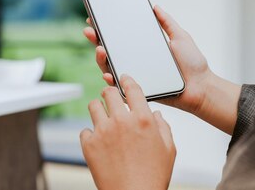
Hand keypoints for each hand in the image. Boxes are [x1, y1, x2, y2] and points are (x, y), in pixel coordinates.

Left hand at [80, 75, 175, 189]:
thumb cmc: (153, 176)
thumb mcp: (169, 149)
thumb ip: (163, 127)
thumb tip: (155, 115)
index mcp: (143, 119)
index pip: (132, 88)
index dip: (126, 80)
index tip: (123, 79)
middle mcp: (121, 121)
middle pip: (108, 92)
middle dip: (110, 94)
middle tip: (112, 100)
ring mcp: (103, 131)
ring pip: (93, 106)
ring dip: (99, 110)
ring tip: (104, 120)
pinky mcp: (89, 144)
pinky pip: (85, 130)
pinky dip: (91, 135)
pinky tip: (100, 143)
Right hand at [84, 5, 209, 113]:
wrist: (201, 87)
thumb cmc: (193, 65)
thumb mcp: (180, 37)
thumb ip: (167, 23)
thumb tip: (155, 6)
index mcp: (142, 49)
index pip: (119, 37)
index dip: (105, 29)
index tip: (95, 18)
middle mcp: (135, 61)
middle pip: (109, 50)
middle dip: (96, 40)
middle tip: (90, 31)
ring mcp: (135, 75)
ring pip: (110, 67)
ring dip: (100, 58)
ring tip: (100, 49)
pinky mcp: (137, 90)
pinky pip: (120, 86)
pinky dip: (111, 80)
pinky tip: (108, 73)